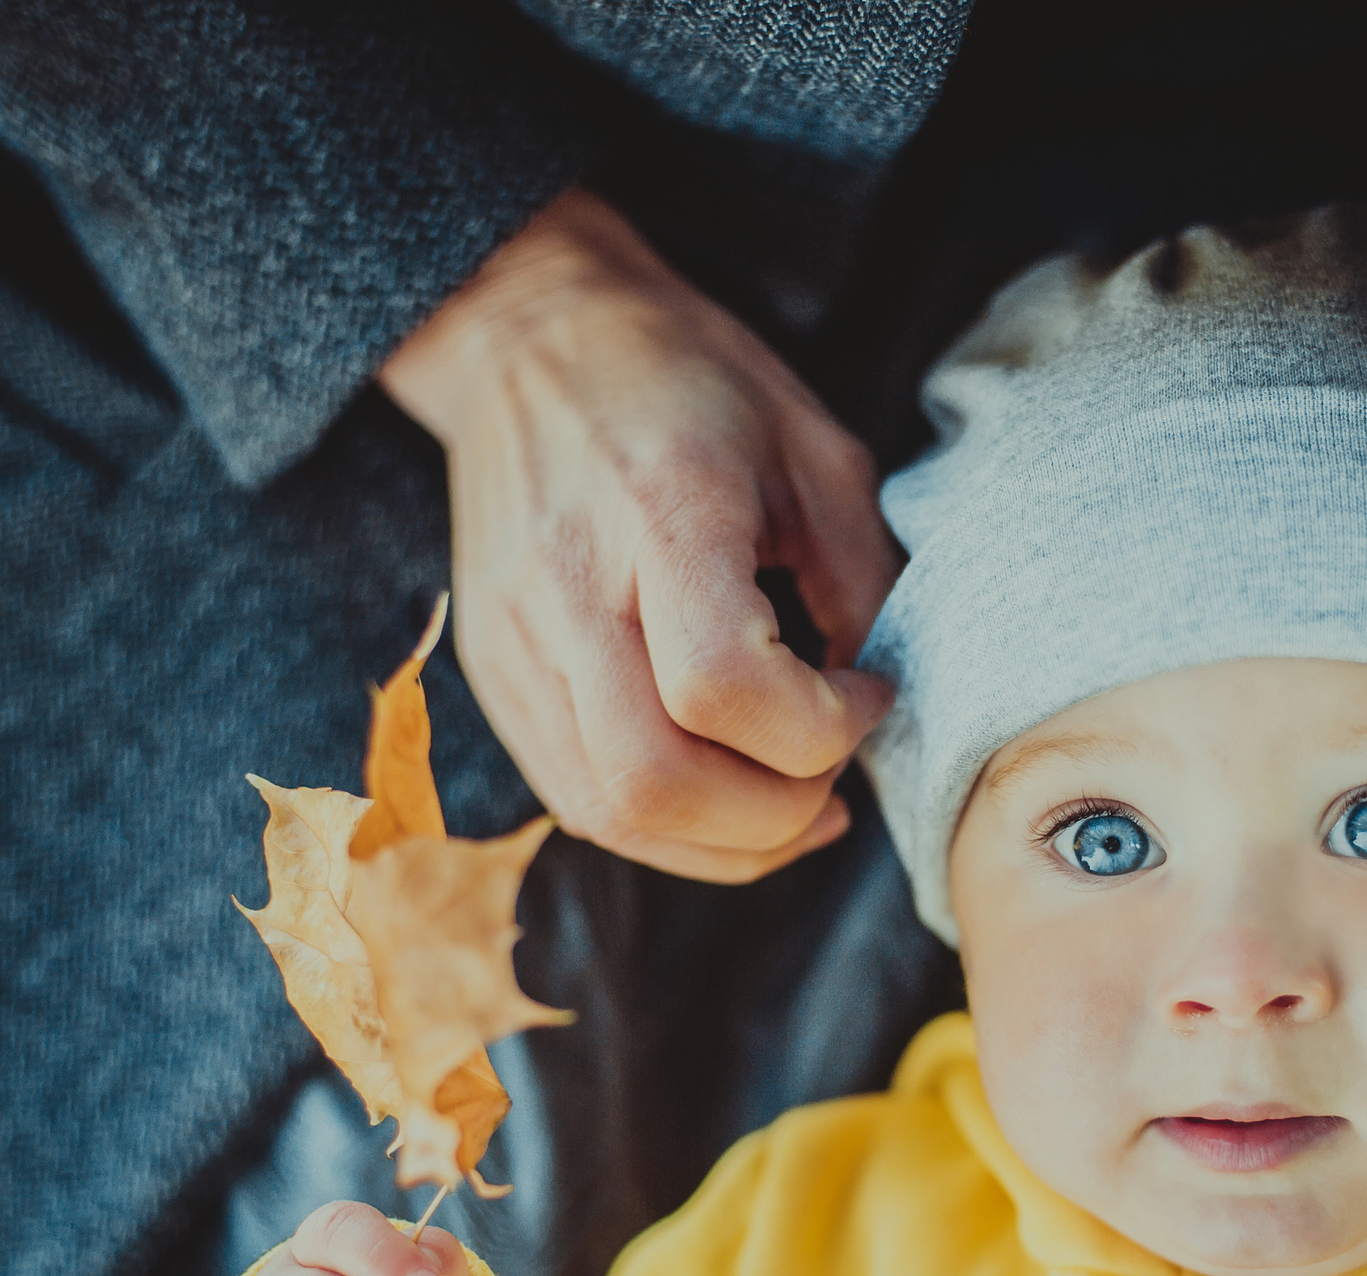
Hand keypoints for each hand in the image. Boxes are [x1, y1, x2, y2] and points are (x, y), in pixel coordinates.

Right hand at [382, 187, 899, 882]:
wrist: (529, 341)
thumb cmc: (687, 383)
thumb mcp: (814, 452)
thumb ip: (862, 583)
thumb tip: (873, 707)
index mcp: (658, 512)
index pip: (723, 688)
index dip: (821, 729)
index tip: (867, 695)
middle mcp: (567, 589)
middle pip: (654, 781)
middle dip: (773, 818)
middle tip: (832, 782)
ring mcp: (514, 642)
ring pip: (609, 812)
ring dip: (721, 844)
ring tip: (791, 806)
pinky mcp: (494, 675)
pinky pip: (576, 800)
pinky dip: (665, 829)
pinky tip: (723, 797)